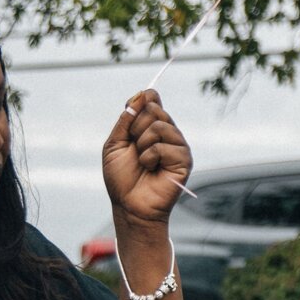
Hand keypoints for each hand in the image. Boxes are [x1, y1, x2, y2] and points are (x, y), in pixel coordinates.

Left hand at [103, 89, 192, 226]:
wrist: (129, 206)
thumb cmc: (121, 178)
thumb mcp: (114, 144)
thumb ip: (126, 119)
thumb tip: (142, 94)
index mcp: (150, 126)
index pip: (151, 98)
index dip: (140, 101)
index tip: (129, 117)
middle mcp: (167, 132)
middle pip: (154, 108)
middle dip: (136, 128)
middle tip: (134, 148)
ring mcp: (177, 145)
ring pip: (158, 125)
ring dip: (142, 145)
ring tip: (143, 161)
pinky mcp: (184, 159)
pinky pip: (163, 145)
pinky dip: (150, 157)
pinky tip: (152, 169)